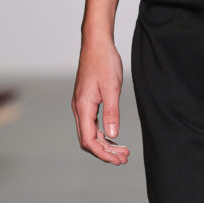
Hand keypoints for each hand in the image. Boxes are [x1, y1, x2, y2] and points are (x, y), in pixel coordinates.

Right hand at [71, 32, 129, 165]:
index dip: (102, 153)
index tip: (118, 160)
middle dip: (105, 152)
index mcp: (83, 107)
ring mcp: (82, 104)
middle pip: (88, 140)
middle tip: (124, 158)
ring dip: (105, 143)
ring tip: (122, 151)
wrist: (97, 42)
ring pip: (90, 132)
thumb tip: (111, 136)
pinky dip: (102, 133)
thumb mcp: (112, 87)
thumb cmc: (104, 61)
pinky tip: (114, 136)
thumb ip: (112, 113)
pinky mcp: (86, 100)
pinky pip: (92, 123)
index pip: (88, 140)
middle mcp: (79, 108)